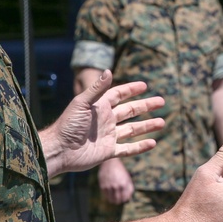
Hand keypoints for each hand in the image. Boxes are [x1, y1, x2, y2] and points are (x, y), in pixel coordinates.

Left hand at [42, 70, 164, 175]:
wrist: (59, 150)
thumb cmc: (68, 125)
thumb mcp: (82, 103)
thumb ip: (97, 89)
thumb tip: (108, 70)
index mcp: (100, 107)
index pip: (119, 95)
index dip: (131, 90)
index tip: (145, 85)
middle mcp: (106, 120)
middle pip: (130, 111)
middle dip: (146, 106)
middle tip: (161, 101)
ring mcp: (108, 136)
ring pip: (133, 129)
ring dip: (147, 125)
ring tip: (162, 122)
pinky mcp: (108, 151)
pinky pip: (128, 149)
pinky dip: (140, 147)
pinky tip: (153, 142)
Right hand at [99, 158, 134, 204]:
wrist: (110, 163)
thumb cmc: (120, 172)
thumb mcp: (128, 179)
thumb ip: (129, 189)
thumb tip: (128, 199)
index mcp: (124, 184)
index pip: (125, 198)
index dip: (125, 200)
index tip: (124, 199)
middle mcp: (116, 186)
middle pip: (118, 201)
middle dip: (119, 201)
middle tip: (119, 200)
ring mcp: (109, 187)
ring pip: (111, 200)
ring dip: (113, 200)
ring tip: (114, 198)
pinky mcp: (103, 186)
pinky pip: (106, 196)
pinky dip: (108, 196)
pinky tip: (110, 192)